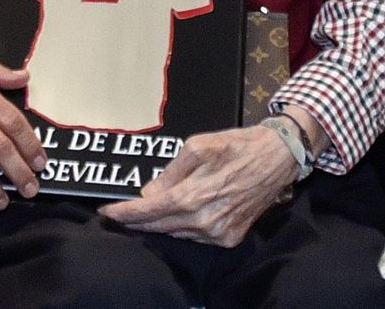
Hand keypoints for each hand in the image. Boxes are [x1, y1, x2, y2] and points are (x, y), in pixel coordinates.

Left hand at [99, 126, 297, 246]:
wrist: (277, 158)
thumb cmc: (237, 146)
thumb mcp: (197, 147)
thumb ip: (170, 173)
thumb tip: (149, 192)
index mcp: (194, 196)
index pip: (149, 211)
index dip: (125, 213)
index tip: (107, 212)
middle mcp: (204, 221)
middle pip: (159, 226)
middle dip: (136, 221)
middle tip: (117, 214)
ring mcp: (218, 233)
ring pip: (176, 233)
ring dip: (159, 224)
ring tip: (145, 212)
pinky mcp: (230, 238)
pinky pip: (195, 237)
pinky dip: (181, 227)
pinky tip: (177, 215)